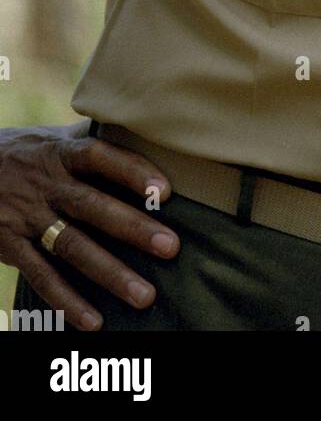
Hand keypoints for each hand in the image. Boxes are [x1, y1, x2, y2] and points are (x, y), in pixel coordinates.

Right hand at [0, 122, 179, 329]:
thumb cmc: (25, 153)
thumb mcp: (52, 139)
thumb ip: (91, 143)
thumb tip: (141, 133)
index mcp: (60, 152)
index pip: (100, 156)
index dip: (132, 170)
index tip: (165, 190)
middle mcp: (46, 184)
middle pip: (93, 206)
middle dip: (133, 228)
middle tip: (171, 247)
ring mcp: (27, 217)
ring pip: (72, 247)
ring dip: (110, 273)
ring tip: (144, 295)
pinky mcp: (10, 246)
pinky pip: (41, 276)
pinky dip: (66, 301)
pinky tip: (94, 321)